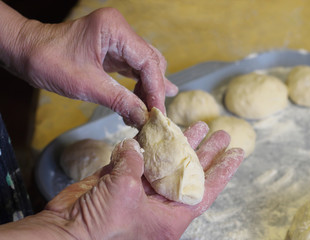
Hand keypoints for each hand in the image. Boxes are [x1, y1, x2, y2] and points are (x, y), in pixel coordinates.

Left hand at [6, 7, 177, 127]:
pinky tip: (143, 100)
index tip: (158, 113)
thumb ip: (120, 100)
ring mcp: (117, 40)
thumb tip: (144, 118)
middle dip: (153, 90)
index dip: (156, 89)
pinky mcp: (112, 50)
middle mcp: (120, 31)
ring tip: (148, 112)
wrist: (27, 52)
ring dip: (147, 90)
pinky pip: (133, 68)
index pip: (148, 62)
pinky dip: (138, 86)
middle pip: (150, 62)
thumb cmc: (49, 61)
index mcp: (115, 30)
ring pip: (144, 66)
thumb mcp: (87, 85)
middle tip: (154, 115)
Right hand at [24, 122, 241, 239]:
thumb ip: (134, 164)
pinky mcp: (122, 181)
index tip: (237, 154)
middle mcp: (159, 204)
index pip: (204, 192)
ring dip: (179, 145)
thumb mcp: (125, 194)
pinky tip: (158, 131)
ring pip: (166, 164)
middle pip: (189, 174)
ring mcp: (140, 191)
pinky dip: (146, 145)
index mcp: (169, 217)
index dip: (222, 171)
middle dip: (205, 153)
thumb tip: (134, 146)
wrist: (64, 231)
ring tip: (197, 126)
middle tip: (220, 134)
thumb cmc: (100, 226)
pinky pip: (139, 160)